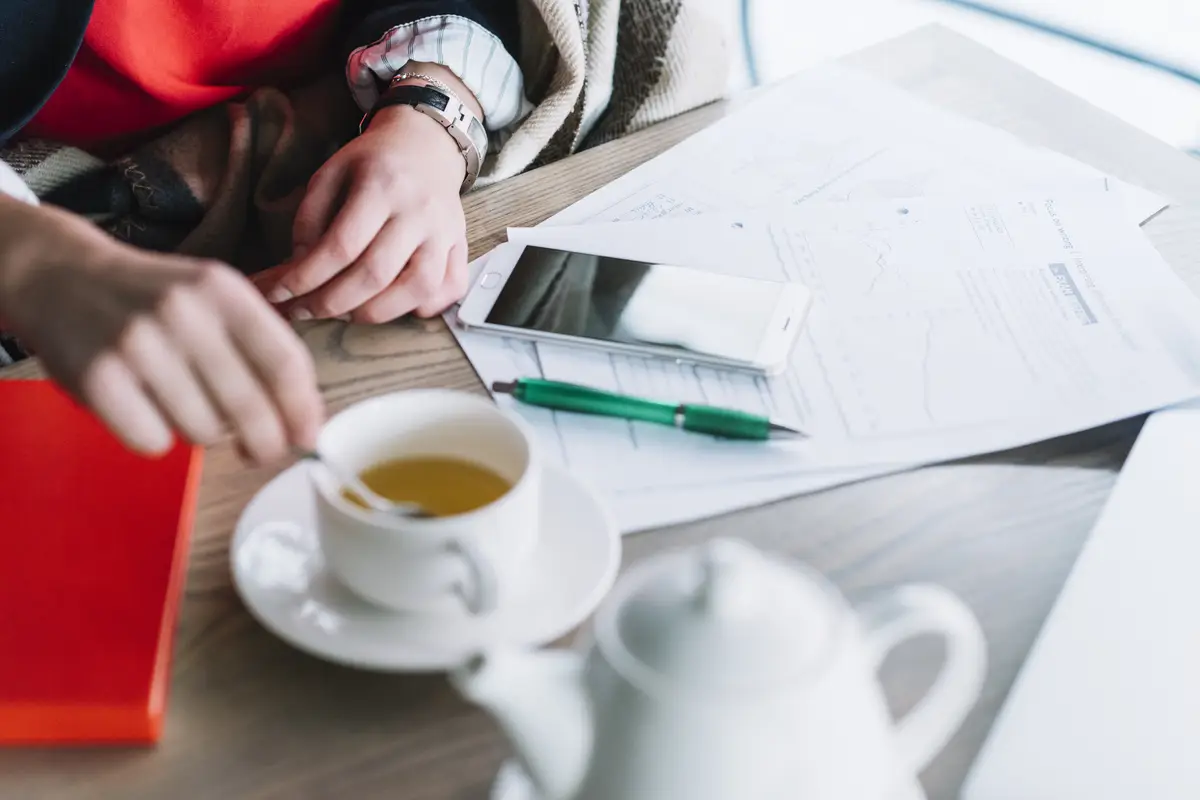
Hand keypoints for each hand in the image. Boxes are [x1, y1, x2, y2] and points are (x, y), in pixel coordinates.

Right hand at [0, 197, 323, 462]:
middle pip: (249, 408)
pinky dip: (156, 438)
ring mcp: (138, 344)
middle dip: (265, 443)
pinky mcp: (98, 378)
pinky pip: (154, 441)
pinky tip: (144, 408)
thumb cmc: (155, 300)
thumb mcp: (214, 300)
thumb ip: (261, 350)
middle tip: (262, 452)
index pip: (285, 362)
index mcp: (223, 290)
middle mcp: (183, 313)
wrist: (63, 277)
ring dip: (203, 432)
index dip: (304, 410)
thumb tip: (304, 421)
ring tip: (181, 403)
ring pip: (204, 431)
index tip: (308, 437)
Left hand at [263, 92, 471, 322]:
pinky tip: (395, 304)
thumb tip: (299, 273)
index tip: (278, 294)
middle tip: (304, 311)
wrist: (427, 145)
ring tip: (346, 313)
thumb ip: (310, 221)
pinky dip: (424, 307)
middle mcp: (419, 212)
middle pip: (376, 274)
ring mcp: (446, 233)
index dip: (305, 278)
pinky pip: (450, 289)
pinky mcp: (461, 247)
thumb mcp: (330, 174)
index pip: (341, 246)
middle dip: (331, 303)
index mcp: (382, 185)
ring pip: (417, 289)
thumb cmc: (373, 162)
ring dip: (376, 313)